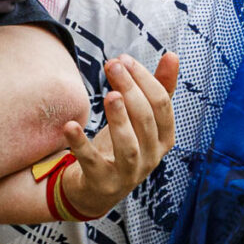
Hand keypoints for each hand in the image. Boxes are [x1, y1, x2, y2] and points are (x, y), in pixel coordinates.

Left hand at [49, 52, 178, 221]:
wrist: (97, 188)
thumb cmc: (122, 145)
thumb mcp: (140, 119)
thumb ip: (158, 89)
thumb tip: (173, 55)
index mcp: (164, 139)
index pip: (162, 105)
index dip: (145, 79)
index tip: (124, 59)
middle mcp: (151, 158)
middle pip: (145, 120)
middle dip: (130, 89)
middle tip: (112, 65)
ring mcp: (128, 174)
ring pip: (128, 146)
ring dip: (119, 118)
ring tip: (109, 94)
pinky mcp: (102, 183)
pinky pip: (92, 162)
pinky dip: (81, 144)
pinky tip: (70, 125)